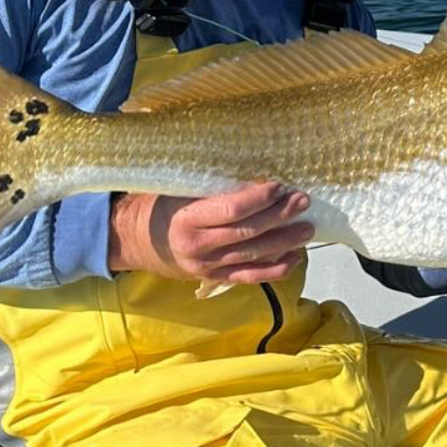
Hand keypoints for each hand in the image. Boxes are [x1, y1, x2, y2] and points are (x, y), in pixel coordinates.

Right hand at [108, 179, 312, 284]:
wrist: (139, 241)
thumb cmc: (164, 205)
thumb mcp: (179, 189)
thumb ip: (211, 185)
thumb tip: (253, 169)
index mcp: (187, 219)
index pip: (230, 210)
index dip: (257, 198)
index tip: (278, 185)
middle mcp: (198, 246)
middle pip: (246, 233)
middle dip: (278, 217)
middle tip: (302, 201)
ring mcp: (207, 266)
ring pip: (252, 256)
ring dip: (283, 241)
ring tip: (307, 228)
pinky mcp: (215, 278)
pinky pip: (249, 277)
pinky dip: (274, 270)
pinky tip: (295, 258)